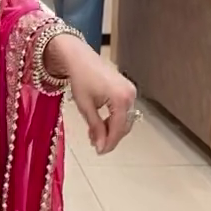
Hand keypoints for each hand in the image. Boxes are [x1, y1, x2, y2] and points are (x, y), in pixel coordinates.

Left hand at [49, 34, 137, 153]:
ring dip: (111, 128)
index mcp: (121, 98)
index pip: (118, 128)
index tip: (99, 152)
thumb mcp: (85, 107)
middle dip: (110, 136)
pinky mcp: (127, 89)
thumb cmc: (80, 79)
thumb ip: (95, 127)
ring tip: (93, 134)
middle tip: (94, 144)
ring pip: (124, 119)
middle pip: (124, 125)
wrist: (80, 58)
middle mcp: (130, 95)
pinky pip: (123, 110)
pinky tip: (100, 123)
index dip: (109, 142)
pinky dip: (113, 118)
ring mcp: (131, 91)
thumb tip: (100, 147)